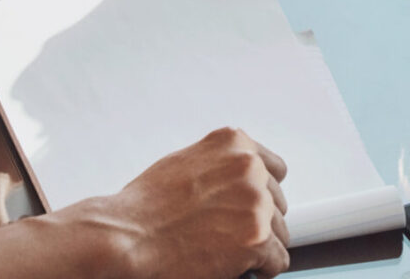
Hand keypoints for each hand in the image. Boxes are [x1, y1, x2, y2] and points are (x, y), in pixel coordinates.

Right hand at [67, 127, 290, 278]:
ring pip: (281, 233)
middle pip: (277, 204)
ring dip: (258, 245)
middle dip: (256, 221)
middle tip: (226, 235)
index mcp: (234, 144)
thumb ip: (220, 167)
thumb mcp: (185, 163)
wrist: (128, 236)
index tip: (249, 209)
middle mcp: (250, 168)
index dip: (261, 194)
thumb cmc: (145, 207)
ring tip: (224, 250)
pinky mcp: (257, 237)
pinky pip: (279, 260)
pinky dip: (261, 268)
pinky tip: (234, 266)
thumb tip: (237, 184)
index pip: (275, 170)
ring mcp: (256, 202)